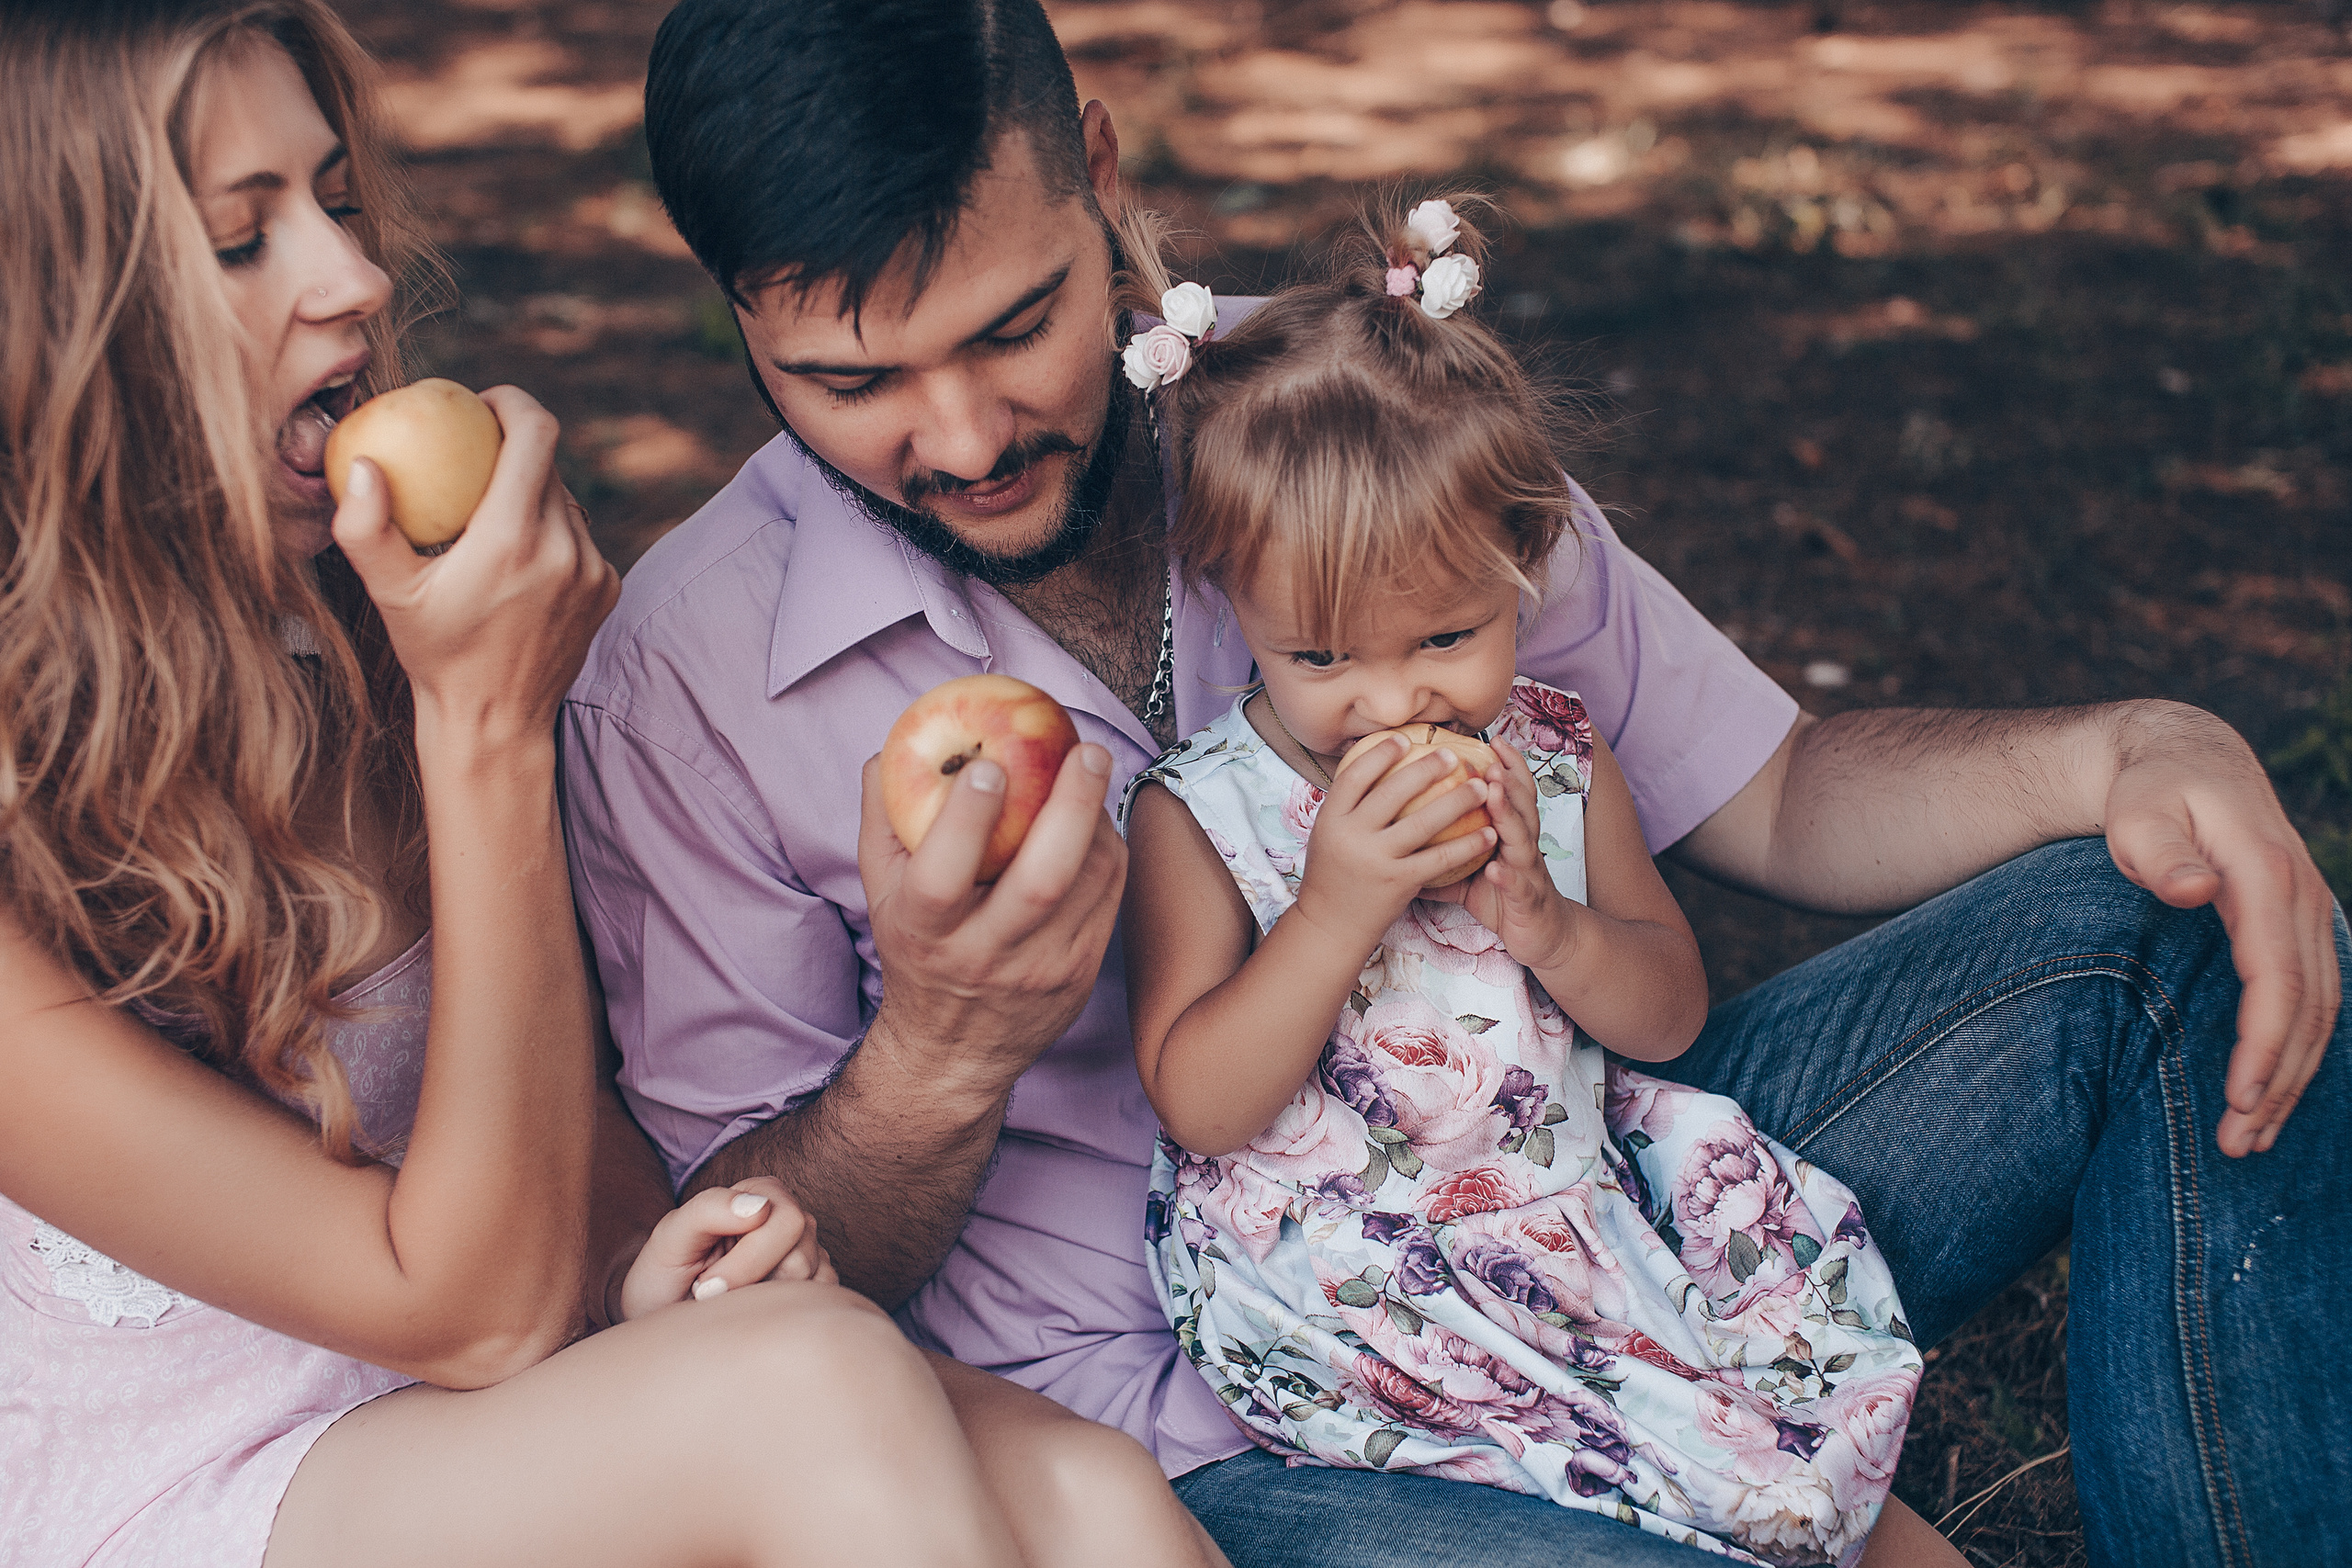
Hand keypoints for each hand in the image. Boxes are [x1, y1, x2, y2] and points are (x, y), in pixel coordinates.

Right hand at [331, 386, 617, 749]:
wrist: (495, 719)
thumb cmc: (435, 653)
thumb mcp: (390, 593)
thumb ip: (364, 528)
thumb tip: (363, 464)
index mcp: (512, 538)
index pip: (535, 433)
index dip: (513, 402)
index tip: (483, 405)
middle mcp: (565, 548)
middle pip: (549, 464)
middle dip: (513, 449)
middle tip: (473, 455)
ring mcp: (594, 569)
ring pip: (567, 500)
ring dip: (533, 494)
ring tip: (490, 514)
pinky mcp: (609, 588)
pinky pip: (581, 538)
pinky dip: (552, 534)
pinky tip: (518, 559)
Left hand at [614, 1178, 835, 1322]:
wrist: (666, 1319)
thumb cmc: (664, 1276)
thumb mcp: (670, 1239)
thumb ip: (708, 1210)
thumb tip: (760, 1207)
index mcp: (761, 1193)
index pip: (787, 1223)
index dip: (747, 1263)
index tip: (705, 1287)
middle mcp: (791, 1217)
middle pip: (801, 1259)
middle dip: (753, 1287)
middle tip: (713, 1298)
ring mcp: (809, 1251)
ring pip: (811, 1286)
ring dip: (765, 1304)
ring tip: (730, 1302)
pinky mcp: (817, 1285)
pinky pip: (819, 1304)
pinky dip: (782, 1316)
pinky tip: (752, 1312)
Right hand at [857, 742, 1126, 1099]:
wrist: (954, 1053)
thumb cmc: (916, 952)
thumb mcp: (880, 896)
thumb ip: (883, 821)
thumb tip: (891, 749)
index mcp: (926, 932)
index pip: (943, 876)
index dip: (966, 819)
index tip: (988, 763)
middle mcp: (985, 955)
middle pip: (1041, 881)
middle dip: (1070, 807)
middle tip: (1086, 750)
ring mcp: (1042, 970)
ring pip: (1089, 884)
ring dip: (1098, 819)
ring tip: (1090, 769)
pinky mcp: (1082, 974)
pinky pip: (1109, 898)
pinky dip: (1109, 851)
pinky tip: (1097, 820)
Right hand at [1293, 736, 1498, 955]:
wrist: (1330, 926)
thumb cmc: (1334, 874)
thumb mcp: (1328, 834)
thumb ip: (1349, 805)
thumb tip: (1371, 763)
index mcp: (1330, 819)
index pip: (1354, 776)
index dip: (1380, 754)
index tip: (1405, 739)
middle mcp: (1351, 836)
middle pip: (1392, 792)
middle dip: (1427, 769)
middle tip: (1453, 755)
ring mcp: (1376, 860)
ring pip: (1422, 822)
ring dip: (1457, 801)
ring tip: (1481, 786)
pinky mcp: (1399, 882)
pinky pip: (1440, 858)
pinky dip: (1467, 843)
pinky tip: (1487, 833)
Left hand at [1432, 742, 1576, 969]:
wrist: (1544, 938)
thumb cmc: (1505, 899)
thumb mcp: (1470, 874)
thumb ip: (1444, 856)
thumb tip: (1401, 843)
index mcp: (1513, 835)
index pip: (1514, 794)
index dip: (1507, 766)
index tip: (1491, 741)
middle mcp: (1524, 848)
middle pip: (1522, 807)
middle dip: (1508, 780)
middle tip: (1490, 757)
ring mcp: (1529, 873)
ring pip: (1523, 839)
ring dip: (1509, 815)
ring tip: (1493, 795)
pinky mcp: (1528, 902)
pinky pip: (1517, 887)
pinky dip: (1506, 877)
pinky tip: (1494, 870)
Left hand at [2101, 703, 2339, 1155]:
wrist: (2184, 757)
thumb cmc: (2149, 790)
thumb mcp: (2139, 810)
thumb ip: (2159, 850)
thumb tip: (2191, 889)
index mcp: (2267, 872)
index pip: (2277, 975)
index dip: (2264, 1042)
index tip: (2240, 1097)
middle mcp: (2302, 896)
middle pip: (2309, 1007)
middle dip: (2281, 1081)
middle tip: (2240, 1145)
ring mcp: (2309, 912)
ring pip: (2322, 1010)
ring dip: (2294, 1078)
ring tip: (2254, 1139)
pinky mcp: (2301, 925)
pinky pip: (2315, 998)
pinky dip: (2299, 1050)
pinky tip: (2272, 1094)